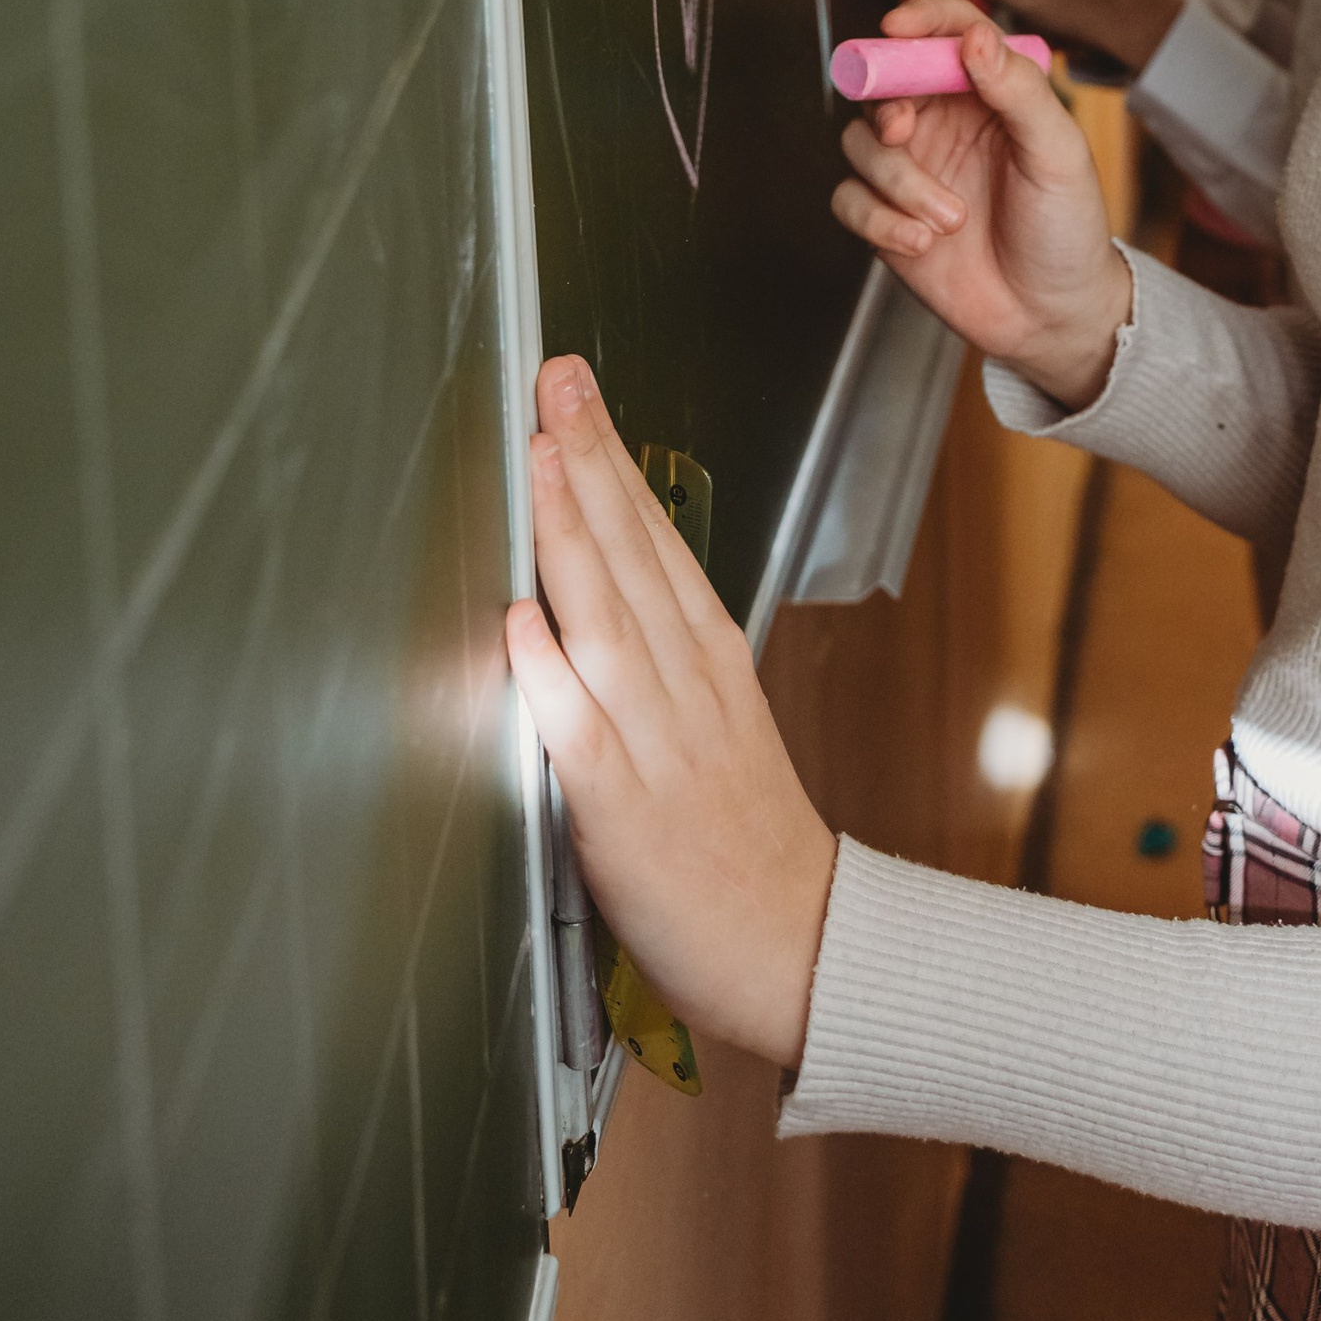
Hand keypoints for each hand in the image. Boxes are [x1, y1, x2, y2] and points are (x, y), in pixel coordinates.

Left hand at [505, 356, 837, 1073]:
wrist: (800, 942)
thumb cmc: (744, 834)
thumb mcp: (717, 718)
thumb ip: (658, 652)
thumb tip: (593, 584)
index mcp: (709, 655)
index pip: (654, 534)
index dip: (610, 456)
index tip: (575, 389)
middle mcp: (684, 682)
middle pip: (631, 551)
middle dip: (587, 458)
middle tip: (554, 378)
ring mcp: (653, 740)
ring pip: (605, 617)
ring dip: (569, 531)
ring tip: (537, 455)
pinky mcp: (618, 809)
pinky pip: (576, 731)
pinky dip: (548, 673)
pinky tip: (520, 620)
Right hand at [831, 0, 1133, 408]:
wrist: (1051, 316)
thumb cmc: (1066, 227)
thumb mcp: (1058, 152)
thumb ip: (1019, 90)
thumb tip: (977, 36)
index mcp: (987, 94)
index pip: (946, 33)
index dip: (918, 19)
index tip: (897, 26)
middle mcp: (943, 123)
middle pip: (884, 82)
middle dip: (885, 102)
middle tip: (904, 129)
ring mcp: (912, 169)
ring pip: (861, 143)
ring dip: (900, 181)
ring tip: (951, 220)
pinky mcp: (886, 217)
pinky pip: (849, 199)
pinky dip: (878, 221)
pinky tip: (921, 243)